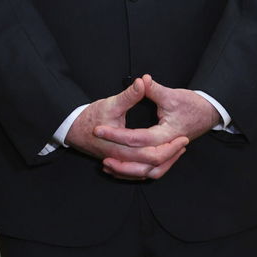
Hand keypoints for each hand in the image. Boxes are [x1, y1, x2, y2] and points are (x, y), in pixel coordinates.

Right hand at [65, 76, 187, 180]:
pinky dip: (151, 168)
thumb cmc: (91, 117)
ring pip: (146, 174)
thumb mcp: (111, 103)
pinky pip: (138, 173)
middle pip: (153, 167)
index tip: (183, 138)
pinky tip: (160, 160)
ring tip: (176, 152)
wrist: (73, 129)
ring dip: (163, 165)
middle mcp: (122, 160)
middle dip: (171, 157)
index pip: (153, 155)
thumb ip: (129, 95)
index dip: (170, 148)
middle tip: (184, 144)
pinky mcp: (118, 163)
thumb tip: (143, 82)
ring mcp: (119, 164)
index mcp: (122, 148)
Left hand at [95, 76, 219, 179]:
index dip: (116, 134)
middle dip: (120, 161)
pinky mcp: (167, 155)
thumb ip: (153, 90)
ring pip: (147, 172)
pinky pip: (150, 171)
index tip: (99, 128)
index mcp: (167, 134)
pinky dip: (135, 173)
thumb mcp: (172, 95)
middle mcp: (167, 147)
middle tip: (100, 155)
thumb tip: (141, 81)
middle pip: (142, 162)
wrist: (209, 112)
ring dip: (127, 171)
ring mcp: (169, 154)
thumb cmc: (192, 104)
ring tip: (107, 166)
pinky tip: (120, 168)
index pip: (137, 138)